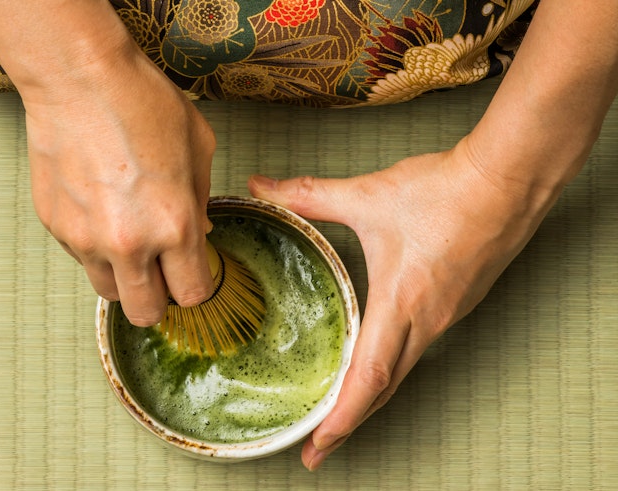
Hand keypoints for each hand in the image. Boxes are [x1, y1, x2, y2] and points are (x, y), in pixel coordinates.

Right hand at [25, 45, 216, 325]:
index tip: (193, 272)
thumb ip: (201, 201)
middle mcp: (129, 244)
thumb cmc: (143, 102)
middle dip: (159, 299)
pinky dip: (95, 248)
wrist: (78, 78)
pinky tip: (101, 209)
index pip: (191, 294)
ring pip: (109, 292)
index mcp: (174, 226)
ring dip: (125, 277)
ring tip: (130, 240)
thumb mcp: (198, 147)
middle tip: (162, 273)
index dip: (196, 286)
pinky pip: (81, 258)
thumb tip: (198, 234)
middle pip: (146, 312)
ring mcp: (86, 239)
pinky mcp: (55, 227)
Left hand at [248, 137, 557, 469]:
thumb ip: (308, 194)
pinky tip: (379, 363)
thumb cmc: (443, 192)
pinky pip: (420, 350)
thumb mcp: (366, 195)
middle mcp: (427, 320)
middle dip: (349, 425)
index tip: (317, 445)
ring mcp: (447, 315)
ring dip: (371, 399)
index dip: (341, 417)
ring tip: (341, 415)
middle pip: (385, 389)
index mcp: (402, 302)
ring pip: (404, 372)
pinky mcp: (458, 304)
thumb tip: (261, 186)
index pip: (368, 377)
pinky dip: (394, 369)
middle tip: (318, 450)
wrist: (508, 180)